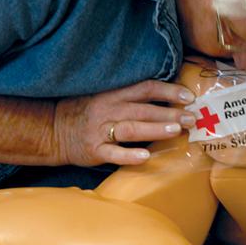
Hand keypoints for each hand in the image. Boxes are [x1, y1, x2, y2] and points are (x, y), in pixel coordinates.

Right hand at [54, 80, 195, 166]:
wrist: (53, 129)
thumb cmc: (88, 111)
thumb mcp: (108, 97)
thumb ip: (132, 97)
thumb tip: (168, 98)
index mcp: (115, 94)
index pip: (146, 88)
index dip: (169, 90)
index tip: (189, 96)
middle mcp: (109, 109)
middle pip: (144, 109)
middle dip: (170, 113)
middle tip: (192, 118)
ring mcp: (101, 130)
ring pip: (132, 128)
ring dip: (155, 129)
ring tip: (177, 130)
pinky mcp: (94, 150)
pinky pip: (113, 153)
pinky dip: (129, 155)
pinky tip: (146, 156)